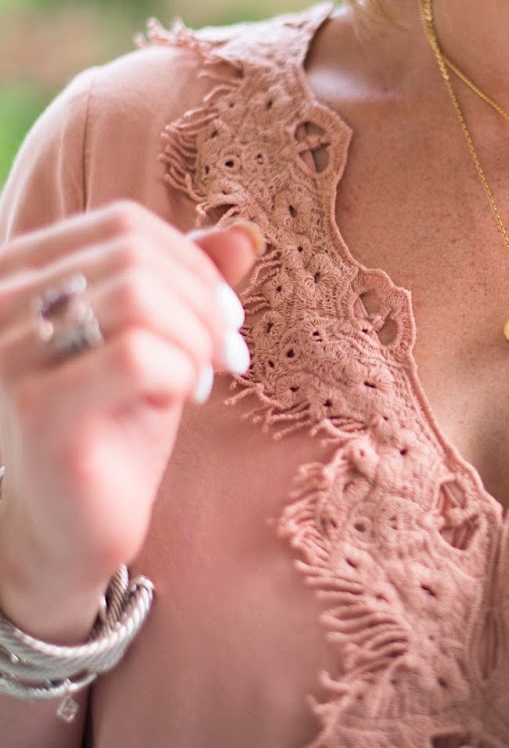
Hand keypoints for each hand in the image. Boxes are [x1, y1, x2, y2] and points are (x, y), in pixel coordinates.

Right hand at [0, 202, 263, 612]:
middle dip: (202, 303)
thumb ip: (186, 282)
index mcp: (20, 271)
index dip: (191, 261)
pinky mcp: (36, 410)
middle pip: (134, 254)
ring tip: (201, 379)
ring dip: (195, 338)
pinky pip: (137, 357)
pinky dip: (182, 372)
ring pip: (138, 298)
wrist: (69, 524)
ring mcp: (8, 354)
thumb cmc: (111, 422)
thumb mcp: (156, 336)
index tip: (225, 314)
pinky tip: (182, 400)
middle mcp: (0, 302)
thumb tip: (246, 235)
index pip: (123, 223)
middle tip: (227, 354)